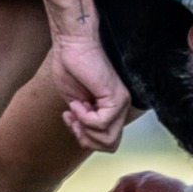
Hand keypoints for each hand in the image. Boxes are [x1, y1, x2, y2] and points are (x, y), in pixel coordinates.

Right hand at [50, 32, 130, 151]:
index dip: (86, 139)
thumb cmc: (71, 69)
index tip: (72, 121)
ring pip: (108, 139)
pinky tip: (78, 103)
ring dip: (84, 128)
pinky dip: (84, 117)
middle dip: (85, 138)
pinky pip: (101, 123)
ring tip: (76, 110)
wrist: (72, 47)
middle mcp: (121, 108)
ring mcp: (121, 104)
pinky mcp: (116, 98)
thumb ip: (85, 123)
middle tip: (73, 121)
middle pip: (110, 145)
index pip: (107, 142)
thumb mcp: (76, 106)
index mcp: (112, 110)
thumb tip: (87, 139)